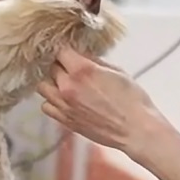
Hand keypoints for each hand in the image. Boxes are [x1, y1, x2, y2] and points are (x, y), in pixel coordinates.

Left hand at [37, 47, 168, 154]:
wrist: (136, 129)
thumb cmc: (132, 100)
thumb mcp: (117, 71)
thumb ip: (94, 62)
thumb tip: (82, 56)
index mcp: (82, 70)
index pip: (60, 51)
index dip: (66, 50)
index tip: (70, 52)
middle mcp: (68, 86)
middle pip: (51, 68)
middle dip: (61, 66)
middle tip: (72, 68)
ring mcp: (64, 105)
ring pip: (43, 87)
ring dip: (52, 83)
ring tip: (65, 84)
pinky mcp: (65, 120)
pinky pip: (46, 107)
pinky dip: (52, 102)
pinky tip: (64, 100)